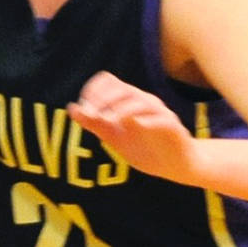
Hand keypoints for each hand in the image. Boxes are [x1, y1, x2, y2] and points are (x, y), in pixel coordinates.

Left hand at [66, 71, 197, 182]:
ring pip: (141, 101)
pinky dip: (147, 121)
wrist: (175, 166)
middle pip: (123, 89)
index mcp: (128, 101)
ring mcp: (160, 113)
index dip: (93, 91)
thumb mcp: (114, 137)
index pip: (107, 80)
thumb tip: (72, 108)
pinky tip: (135, 126)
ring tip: (108, 122)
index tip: (85, 110)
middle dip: (104, 100)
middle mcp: (145, 102)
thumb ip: (94, 123)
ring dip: (122, 109)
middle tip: (93, 116)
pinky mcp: (172, 128)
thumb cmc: (144, 148)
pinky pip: (161, 119)